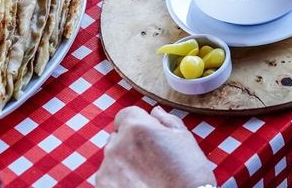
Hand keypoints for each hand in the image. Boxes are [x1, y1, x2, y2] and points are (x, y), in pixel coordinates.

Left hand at [96, 106, 216, 187]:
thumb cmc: (188, 172)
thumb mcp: (184, 138)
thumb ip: (166, 120)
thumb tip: (155, 111)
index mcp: (137, 127)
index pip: (125, 115)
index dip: (137, 123)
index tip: (148, 135)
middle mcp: (117, 145)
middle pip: (118, 137)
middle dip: (130, 144)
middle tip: (150, 158)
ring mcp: (107, 168)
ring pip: (113, 158)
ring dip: (124, 162)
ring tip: (146, 176)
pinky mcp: (103, 186)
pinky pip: (108, 177)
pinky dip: (119, 181)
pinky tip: (138, 185)